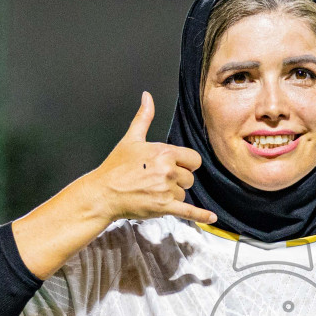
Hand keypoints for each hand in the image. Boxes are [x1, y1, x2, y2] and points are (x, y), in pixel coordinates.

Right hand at [87, 92, 216, 226]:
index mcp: (164, 152)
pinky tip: (212, 218)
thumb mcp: (131, 138)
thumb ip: (144, 117)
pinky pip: (188, 211)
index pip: (193, 159)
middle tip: (158, 180)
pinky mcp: (164, 207)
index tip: (174, 166)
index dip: (185, 163)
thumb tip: (148, 97)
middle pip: (189, 178)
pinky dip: (200, 215)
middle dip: (178, 180)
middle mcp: (168, 170)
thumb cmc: (115, 167)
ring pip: (184, 194)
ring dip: (173, 195)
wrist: (103, 193)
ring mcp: (166, 190)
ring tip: (153, 192)